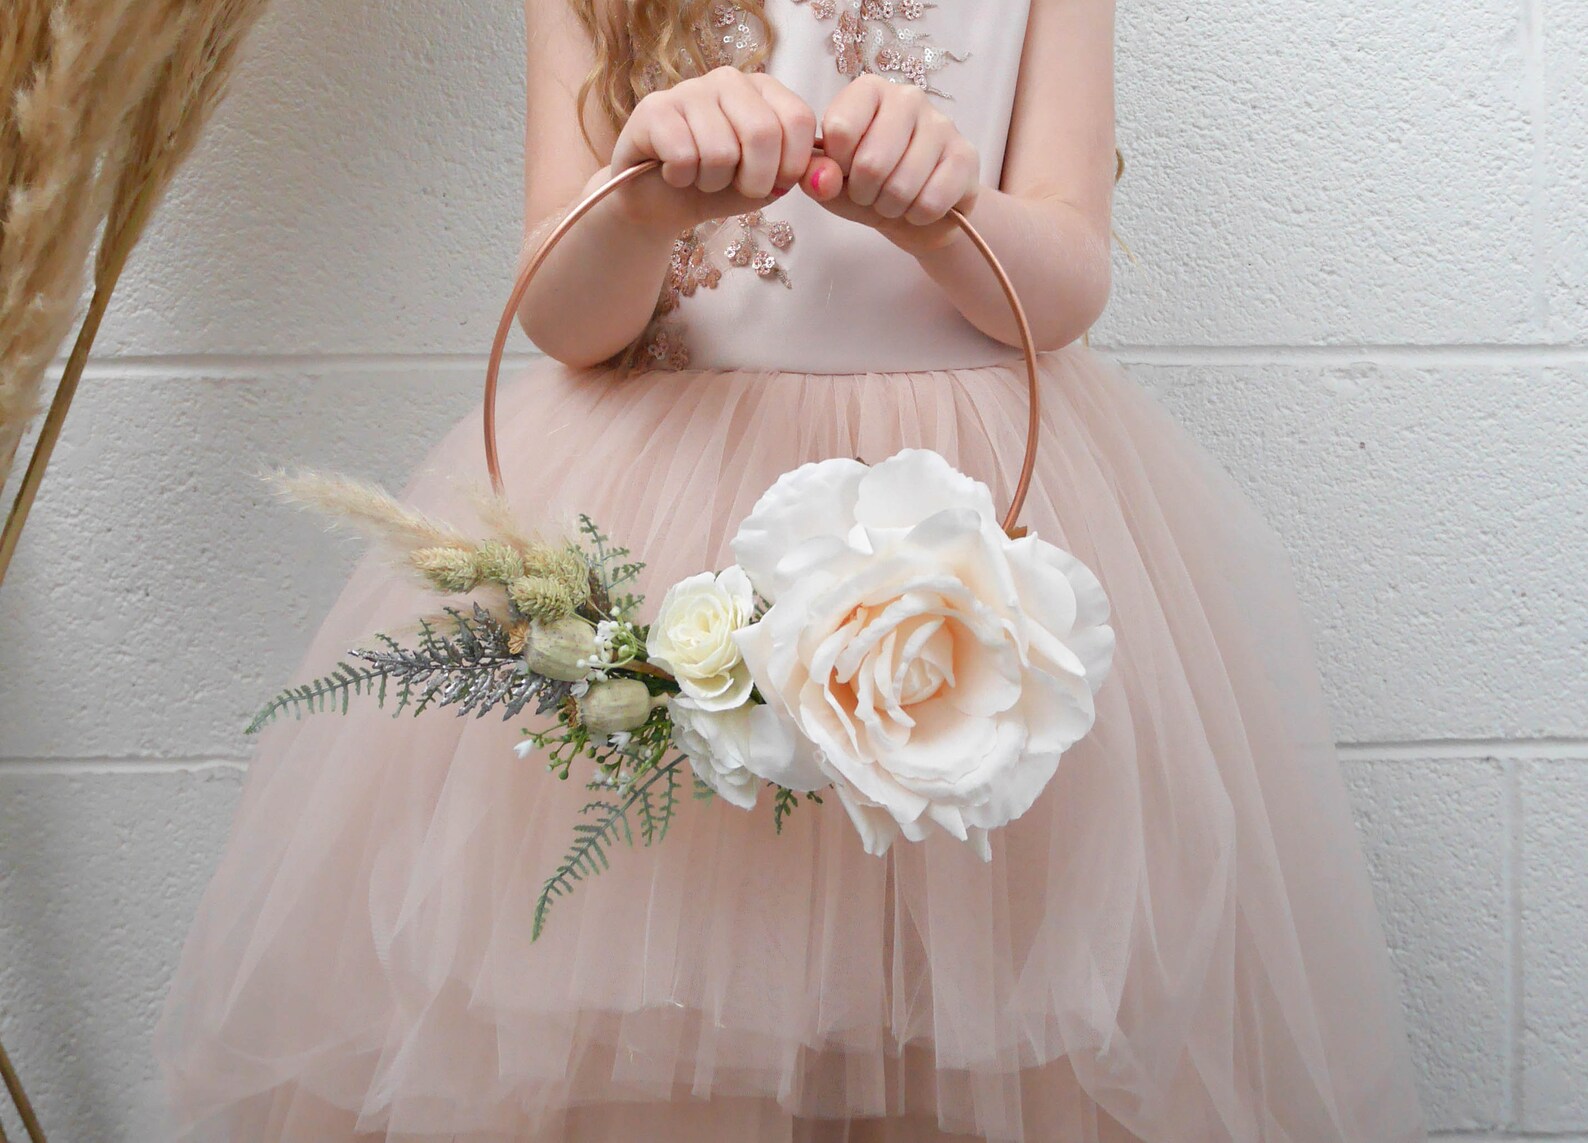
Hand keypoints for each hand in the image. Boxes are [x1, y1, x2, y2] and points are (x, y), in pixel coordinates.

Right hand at [606, 66, 817, 232]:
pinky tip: (674, 172)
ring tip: (702, 177)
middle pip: (762, 133)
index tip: (775, 184)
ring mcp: (690, 90)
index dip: (791, 165)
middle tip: (738, 188)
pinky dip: (682, 178)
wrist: (661, 202)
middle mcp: (729, 81)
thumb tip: (826, 178)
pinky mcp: (654, 109)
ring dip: (712, 183)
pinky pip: (683, 155)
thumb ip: (800, 176)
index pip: (798, 119)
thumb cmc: (718, 186)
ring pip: (720, 150)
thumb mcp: (768, 184)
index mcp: (764, 91)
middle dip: (755, 180)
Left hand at [801, 75, 981, 254]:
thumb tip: (823, 178)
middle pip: (871, 162)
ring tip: (894, 200)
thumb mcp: (830, 180)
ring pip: (903, 185)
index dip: (836, 166)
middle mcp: (908, 98)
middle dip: (864, 193)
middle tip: (869, 194)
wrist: (913, 210)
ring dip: (891, 207)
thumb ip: (815, 174)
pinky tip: (919, 206)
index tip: (843, 172)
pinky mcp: (966, 156)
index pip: (840, 129)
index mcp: (869, 91)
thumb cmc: (867, 185)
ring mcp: (942, 124)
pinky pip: (932, 201)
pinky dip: (918, 216)